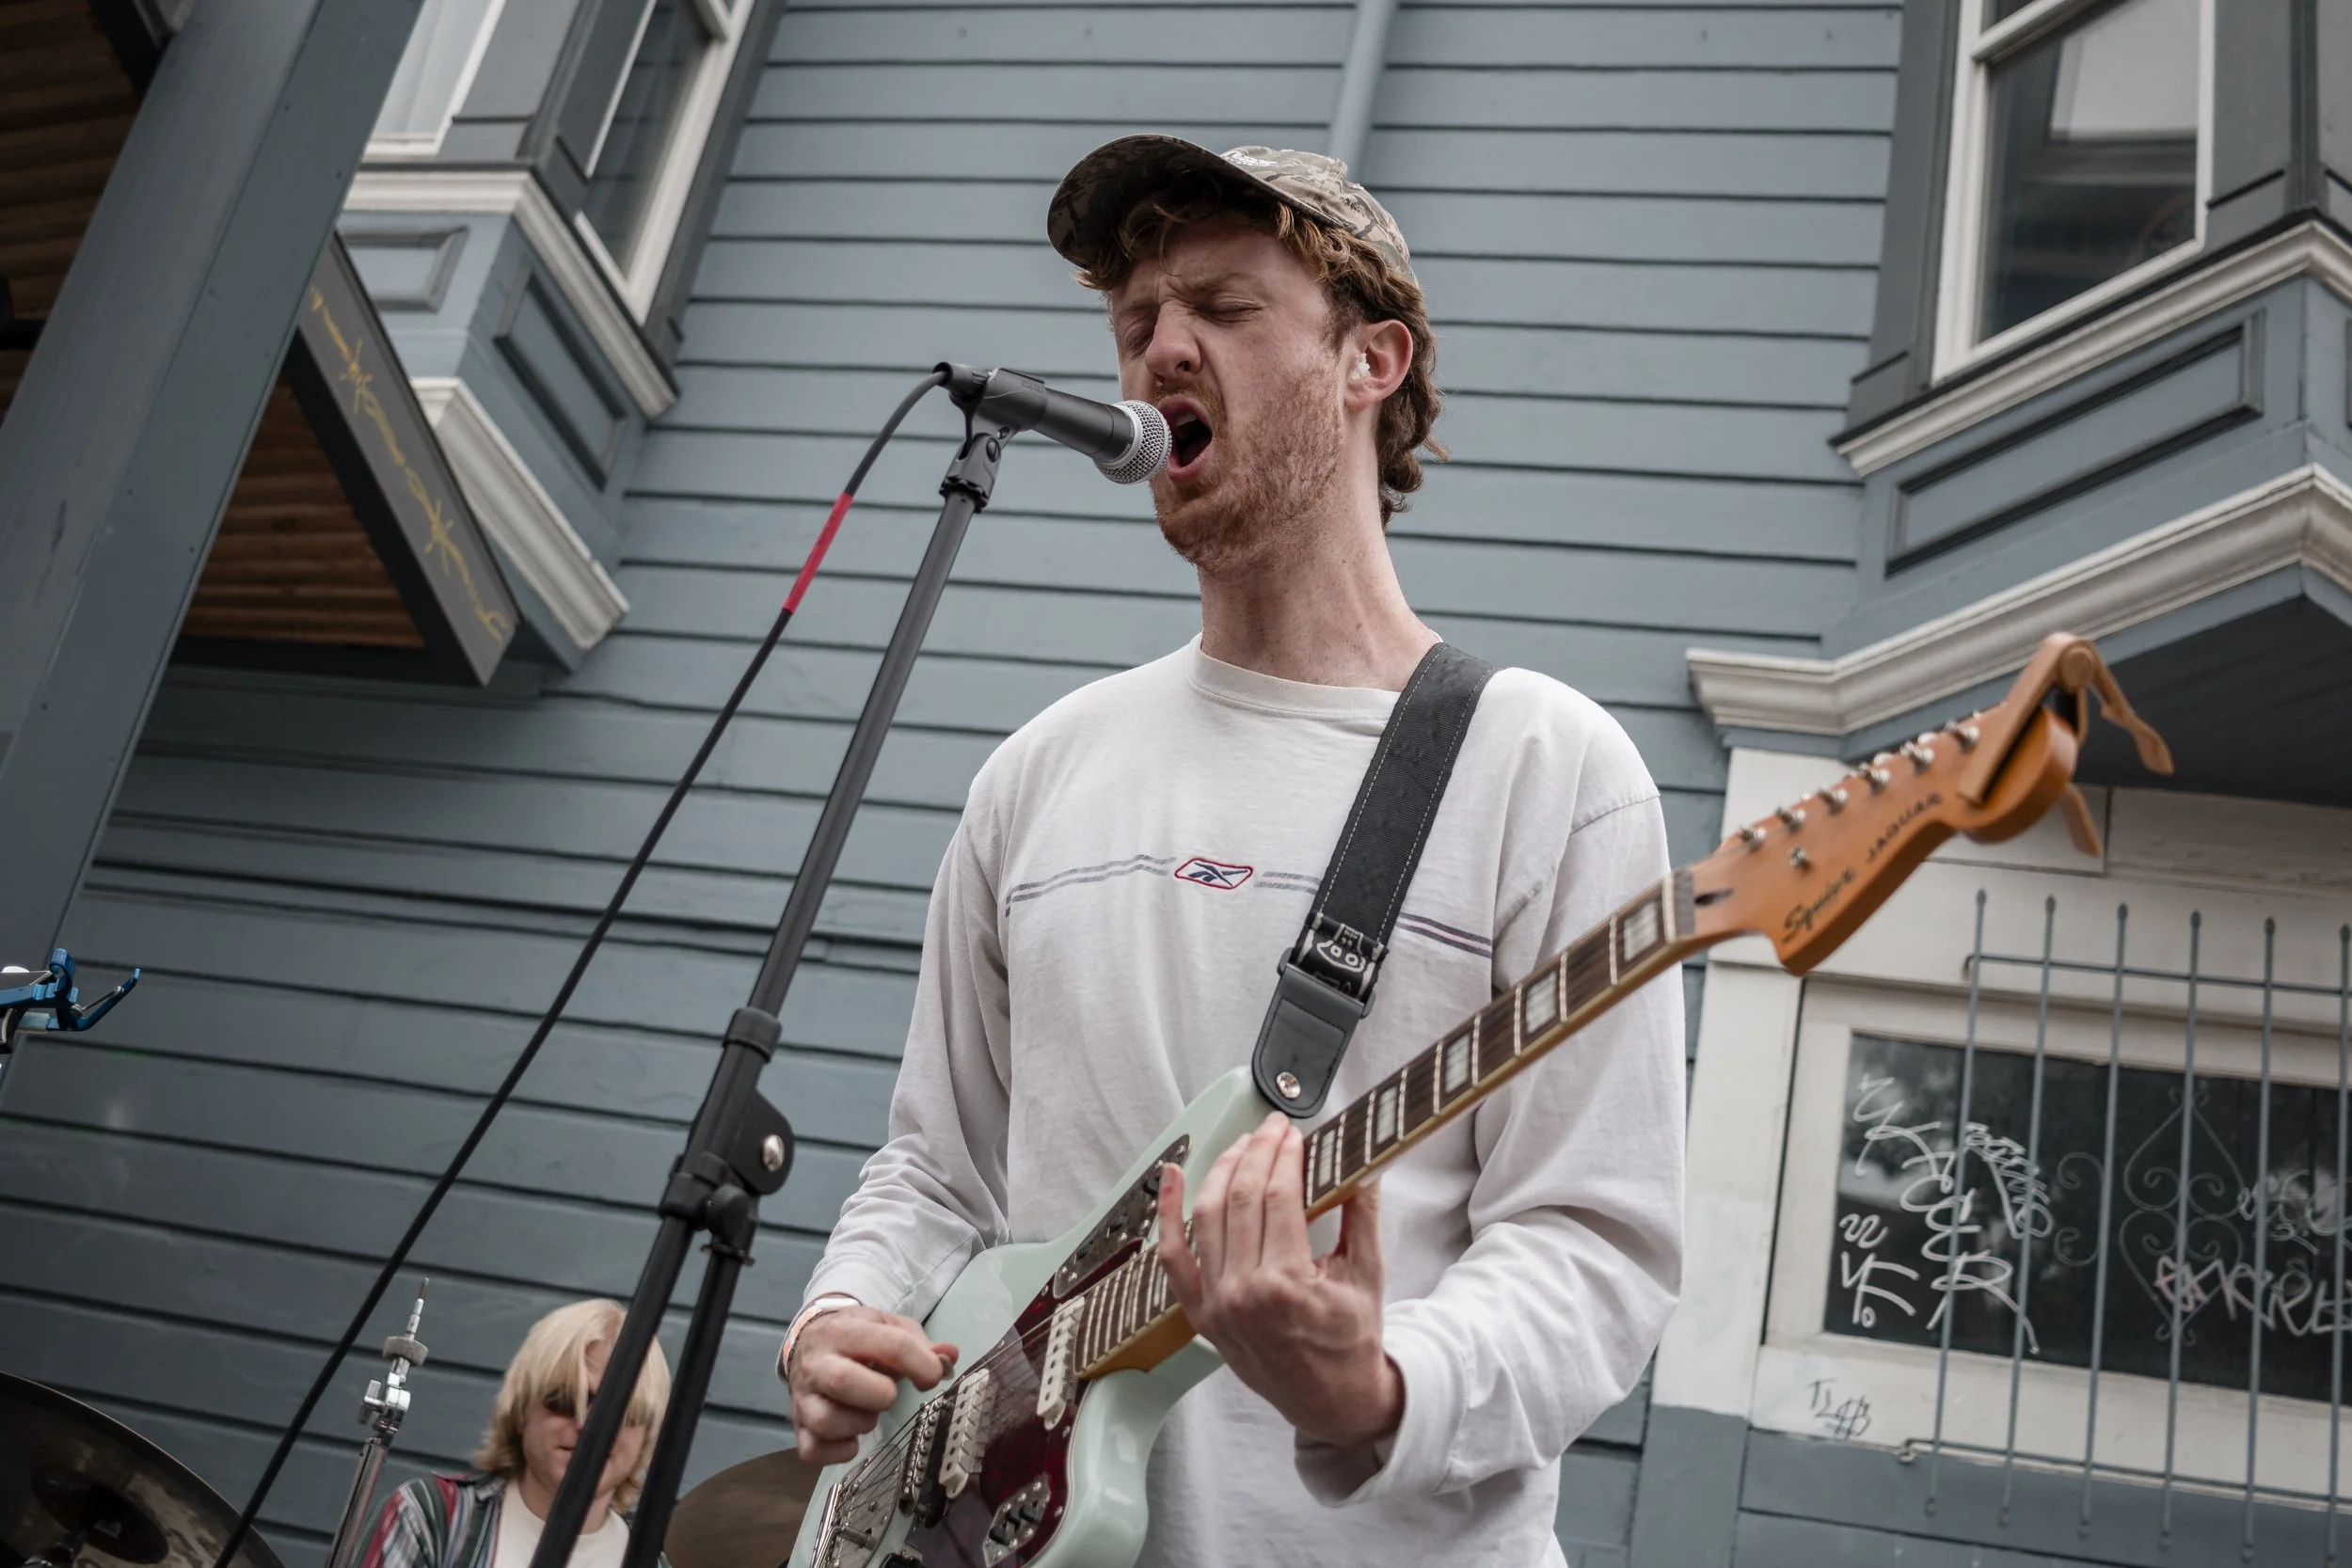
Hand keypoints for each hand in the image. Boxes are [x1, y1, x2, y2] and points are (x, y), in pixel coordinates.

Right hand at [785, 1306, 957, 1464]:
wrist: (809, 1342)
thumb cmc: (857, 1338)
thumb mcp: (888, 1326)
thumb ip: (921, 1344)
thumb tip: (948, 1358)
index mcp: (844, 1331)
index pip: (889, 1345)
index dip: (921, 1364)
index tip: (933, 1376)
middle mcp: (817, 1363)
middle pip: (843, 1380)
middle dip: (880, 1394)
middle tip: (891, 1396)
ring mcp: (803, 1397)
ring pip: (826, 1420)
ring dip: (859, 1423)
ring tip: (869, 1414)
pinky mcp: (798, 1427)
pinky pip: (813, 1450)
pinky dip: (840, 1450)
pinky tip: (853, 1436)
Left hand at [1155, 1113, 1402, 1449]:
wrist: (1332, 1401)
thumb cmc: (1351, 1340)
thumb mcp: (1368, 1275)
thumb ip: (1363, 1213)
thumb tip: (1364, 1161)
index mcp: (1287, 1285)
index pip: (1278, 1198)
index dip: (1284, 1157)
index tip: (1293, 1134)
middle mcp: (1243, 1294)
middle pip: (1241, 1200)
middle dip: (1257, 1152)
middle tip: (1273, 1128)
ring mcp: (1216, 1305)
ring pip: (1206, 1217)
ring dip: (1222, 1170)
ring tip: (1243, 1144)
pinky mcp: (1200, 1314)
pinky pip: (1173, 1257)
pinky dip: (1167, 1213)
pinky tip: (1172, 1176)